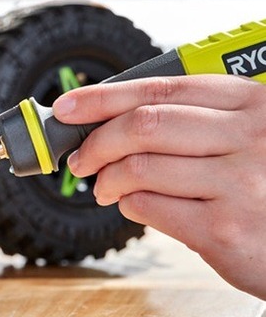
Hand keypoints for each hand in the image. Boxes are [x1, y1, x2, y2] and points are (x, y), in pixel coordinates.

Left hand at [53, 75, 265, 299]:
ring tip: (105, 187)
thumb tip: (111, 117)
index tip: (69, 106)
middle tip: (80, 157)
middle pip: (143, 125)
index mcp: (251, 104)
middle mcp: (250, 137)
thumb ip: (194, 120)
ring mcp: (239, 183)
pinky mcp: (225, 228)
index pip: (160, 87)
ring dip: (107, 178)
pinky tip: (135, 204)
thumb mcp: (247, 137)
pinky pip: (149, 207)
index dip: (103, 96)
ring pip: (139, 167)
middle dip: (96, 141)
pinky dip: (128, 204)